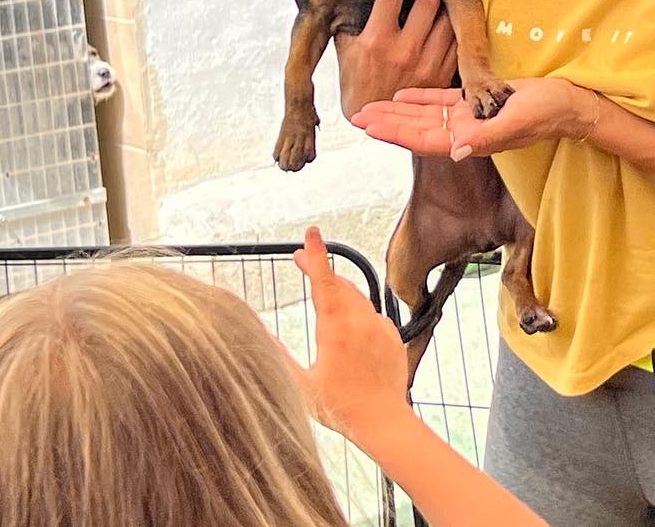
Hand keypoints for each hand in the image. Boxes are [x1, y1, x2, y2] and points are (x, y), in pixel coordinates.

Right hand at [289, 226, 409, 442]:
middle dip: (320, 269)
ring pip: (357, 298)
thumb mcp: (301, 384)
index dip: (315, 254)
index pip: (323, 280)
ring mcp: (379, 327)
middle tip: (302, 261)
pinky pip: (372, 316)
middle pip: (339, 284)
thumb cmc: (340, 408)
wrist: (383, 421)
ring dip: (339, 290)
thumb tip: (261, 334)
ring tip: (322, 292)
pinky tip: (350, 327)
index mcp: (335, 327)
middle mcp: (360, 320)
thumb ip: (279, 356)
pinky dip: (358, 313)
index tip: (312, 232)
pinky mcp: (393, 337)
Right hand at [334, 0, 457, 118]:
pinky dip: (450, 31)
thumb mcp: (346, 48)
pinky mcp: (443, 75)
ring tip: (430, 12)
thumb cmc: (357, 78)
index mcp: (376, 39)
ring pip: (446, 17)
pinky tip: (439, 31)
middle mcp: (403, 49)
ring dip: (440, 9)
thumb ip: (352, 18)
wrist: (376, 119)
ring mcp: (426, 63)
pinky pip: (455, 40)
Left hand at [351, 78, 597, 159]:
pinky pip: (443, 99)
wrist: (568, 103)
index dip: (395, 133)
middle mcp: (465, 131)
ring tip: (371, 106)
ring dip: (397, 110)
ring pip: (425, 114)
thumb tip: (454, 152)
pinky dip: (422, 97)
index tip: (369, 127)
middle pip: (417, 127)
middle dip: (387, 122)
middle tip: (356, 116)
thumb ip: (485, 138)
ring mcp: (470, 116)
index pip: (424, 138)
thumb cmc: (546, 114)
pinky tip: (402, 93)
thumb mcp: (516, 123)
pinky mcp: (478, 101)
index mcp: (471, 139)